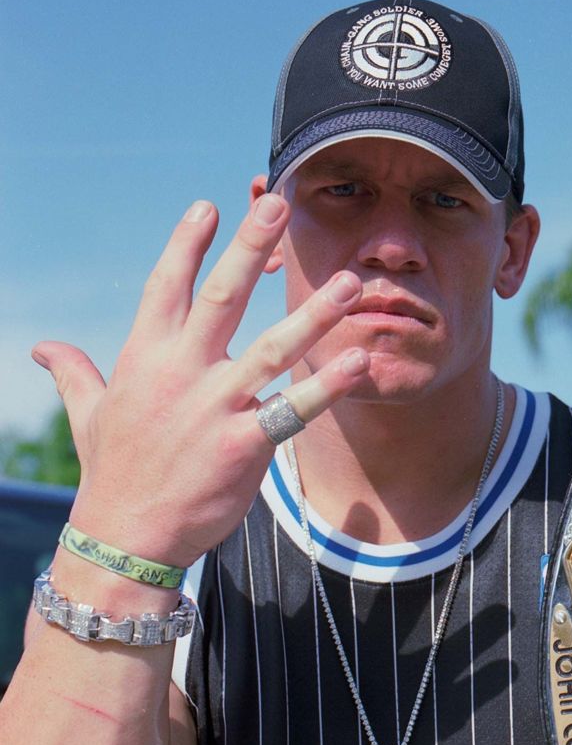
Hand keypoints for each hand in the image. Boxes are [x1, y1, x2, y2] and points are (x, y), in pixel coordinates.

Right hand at [32, 195, 368, 566]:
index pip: (167, 286)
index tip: (210, 206)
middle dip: (252, 248)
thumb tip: (41, 347)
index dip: (188, 245)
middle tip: (281, 207)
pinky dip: (328, 387)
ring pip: (272, 348)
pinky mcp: (244, 446)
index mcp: (144, 358)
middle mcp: (181, 373)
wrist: (127, 539)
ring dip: (314, 314)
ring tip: (349, 282)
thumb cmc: (112, 473)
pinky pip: (294, 410)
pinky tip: (357, 361)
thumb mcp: (88, 414)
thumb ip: (74, 372)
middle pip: (223, 297)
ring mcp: (215, 407)